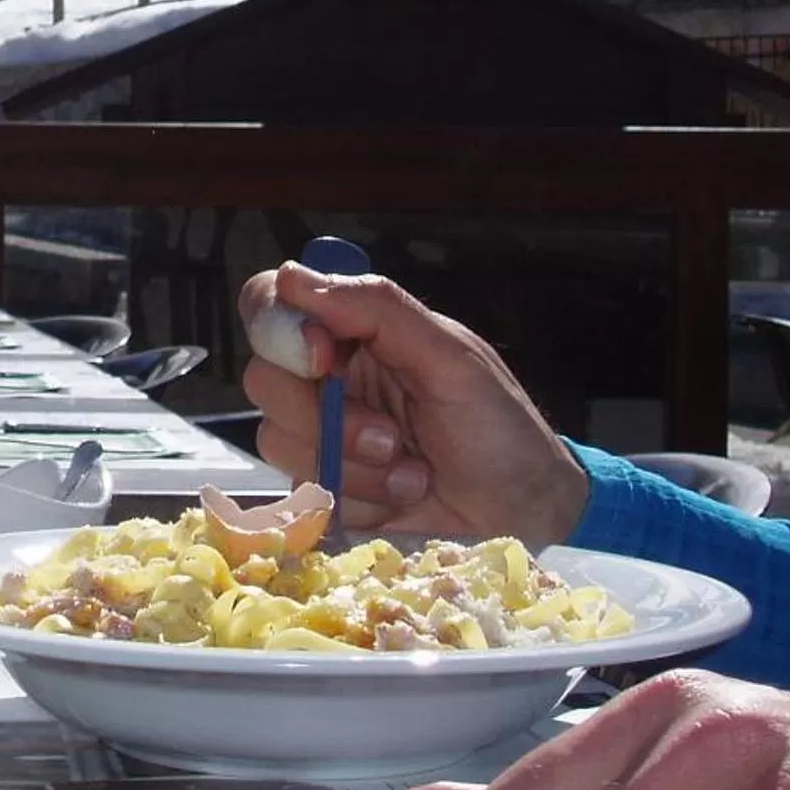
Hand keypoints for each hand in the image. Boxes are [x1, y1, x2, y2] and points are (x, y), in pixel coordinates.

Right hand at [237, 262, 586, 546]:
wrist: (524, 513)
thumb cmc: (499, 427)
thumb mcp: (451, 357)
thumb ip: (378, 309)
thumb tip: (293, 276)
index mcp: (355, 332)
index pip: (270, 303)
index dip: (281, 329)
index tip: (325, 359)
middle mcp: (328, 378)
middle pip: (264, 379)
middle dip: (331, 419)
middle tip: (393, 439)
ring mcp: (321, 435)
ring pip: (278, 440)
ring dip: (352, 465)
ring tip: (412, 473)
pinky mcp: (323, 488)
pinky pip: (303, 490)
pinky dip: (358, 499)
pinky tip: (401, 497)